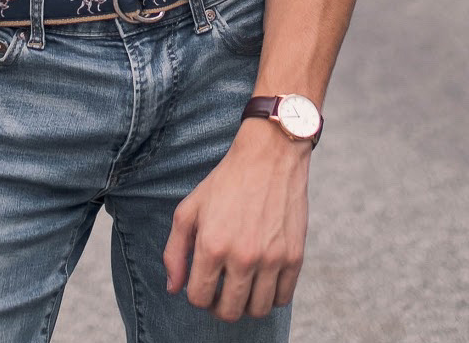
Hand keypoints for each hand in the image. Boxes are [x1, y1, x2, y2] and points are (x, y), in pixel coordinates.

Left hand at [162, 123, 311, 321]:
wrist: (269, 155)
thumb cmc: (226, 181)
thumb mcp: (189, 209)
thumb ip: (174, 252)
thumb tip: (173, 289)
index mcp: (212, 245)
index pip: (199, 299)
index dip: (198, 295)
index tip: (204, 282)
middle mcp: (242, 256)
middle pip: (229, 312)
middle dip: (220, 306)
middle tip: (222, 289)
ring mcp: (271, 258)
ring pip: (258, 310)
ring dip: (247, 304)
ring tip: (243, 285)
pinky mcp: (295, 256)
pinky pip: (284, 298)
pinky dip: (272, 295)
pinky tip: (263, 277)